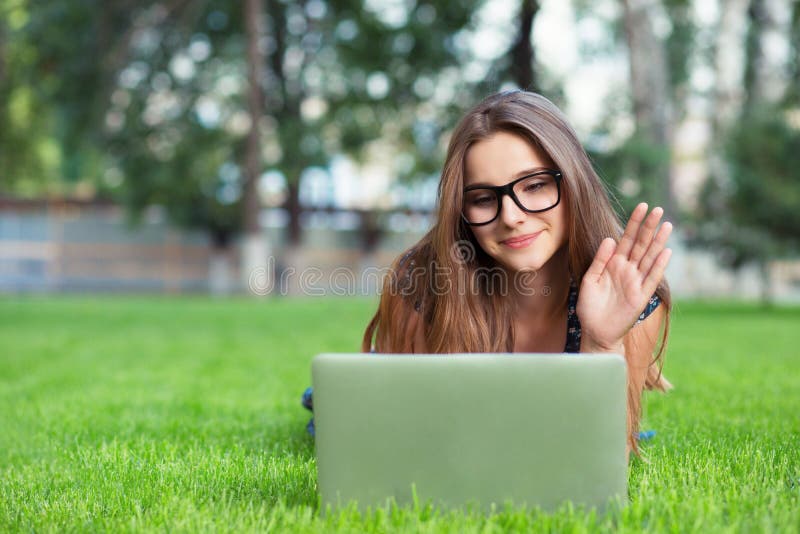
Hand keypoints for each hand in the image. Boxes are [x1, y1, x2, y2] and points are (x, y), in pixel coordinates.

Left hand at [577, 203, 671, 351]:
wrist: (595, 332)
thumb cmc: (590, 307)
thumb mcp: (589, 280)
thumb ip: (599, 260)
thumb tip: (610, 239)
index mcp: (613, 264)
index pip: (626, 239)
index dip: (634, 223)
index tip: (642, 206)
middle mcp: (627, 270)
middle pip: (640, 244)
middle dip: (649, 227)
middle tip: (658, 209)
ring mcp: (635, 282)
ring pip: (649, 258)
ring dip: (658, 242)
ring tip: (667, 225)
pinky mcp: (641, 296)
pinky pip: (651, 279)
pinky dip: (658, 266)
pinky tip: (665, 252)